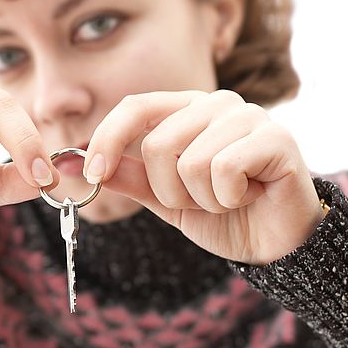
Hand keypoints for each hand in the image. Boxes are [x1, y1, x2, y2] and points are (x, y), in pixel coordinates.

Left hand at [82, 89, 326, 265]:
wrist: (276, 244)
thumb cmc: (223, 216)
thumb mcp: (163, 198)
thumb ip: (126, 177)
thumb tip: (71, 164)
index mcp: (188, 110)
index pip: (135, 107)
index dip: (107, 139)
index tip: (90, 175)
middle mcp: (217, 104)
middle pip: (157, 145)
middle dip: (170, 191)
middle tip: (202, 200)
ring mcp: (249, 116)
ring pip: (189, 162)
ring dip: (203, 199)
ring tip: (230, 198)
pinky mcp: (276, 138)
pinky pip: (223, 170)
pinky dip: (229, 198)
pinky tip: (251, 195)